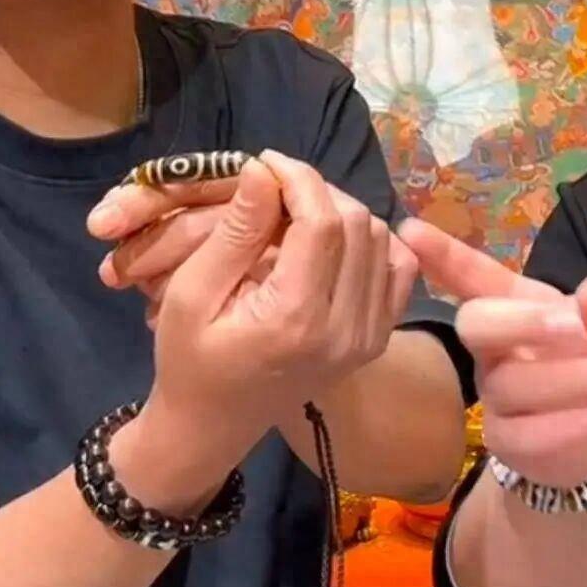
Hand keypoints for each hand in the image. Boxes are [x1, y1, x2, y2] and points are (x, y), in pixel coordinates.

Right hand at [89, 153, 419, 466]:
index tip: (266, 163)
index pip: (323, 222)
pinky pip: (397, 269)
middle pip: (357, 224)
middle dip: (318, 192)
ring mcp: (369, 337)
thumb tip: (265, 171)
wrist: (213, 424)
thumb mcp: (190, 293)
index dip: (299, 179)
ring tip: (297, 214)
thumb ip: (234, 232)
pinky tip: (333, 241)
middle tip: (275, 190)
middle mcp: (346, 329)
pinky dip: (372, 242)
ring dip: (342, 213)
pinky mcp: (376, 339)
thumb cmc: (190, 360)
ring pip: (380, 239)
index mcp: (296, 319)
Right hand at [398, 218, 586, 489]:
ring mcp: (495, 397)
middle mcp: (492, 349)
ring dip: (570, 379)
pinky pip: (524, 435)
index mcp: (512, 306)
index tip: (409, 230)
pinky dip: (567, 425)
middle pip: (474, 325)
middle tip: (573, 326)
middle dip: (520, 321)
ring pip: (509, 385)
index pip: (471, 275)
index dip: (442, 254)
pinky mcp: (507, 442)